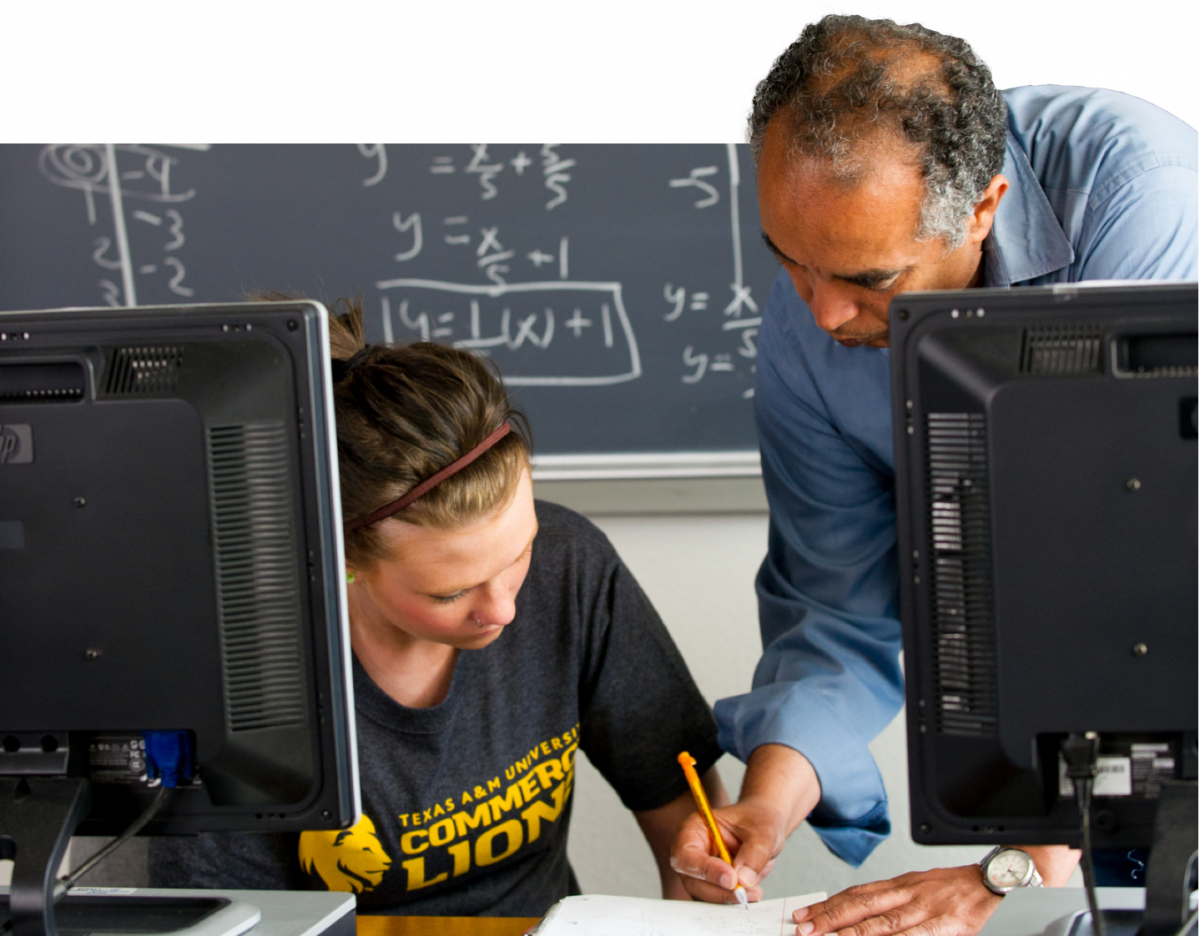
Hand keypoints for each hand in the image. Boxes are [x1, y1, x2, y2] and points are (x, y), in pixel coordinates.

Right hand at [669, 796, 783, 902]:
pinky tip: (751, 893)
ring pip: (704, 896)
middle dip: (719, 891)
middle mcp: (693, 852)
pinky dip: (733, 902)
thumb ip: (754, 853)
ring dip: (728, 899)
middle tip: (744, 893)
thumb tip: (743, 880)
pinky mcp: (713, 886)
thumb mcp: (762, 831)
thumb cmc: (757, 820)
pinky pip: (717, 901)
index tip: (731, 879)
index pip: (687, 854)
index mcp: (694, 829)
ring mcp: (701, 872)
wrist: (764, 826)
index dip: (706, 869)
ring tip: (754, 891)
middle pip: (692, 881)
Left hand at [792, 866, 1001, 935]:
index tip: (804, 914)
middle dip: (829, 918)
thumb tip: (864, 920)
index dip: (828, 906)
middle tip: (802, 928)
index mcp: (903, 885)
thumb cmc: (964, 891)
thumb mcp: (926, 891)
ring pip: (882, 923)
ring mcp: (927, 909)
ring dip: (851, 934)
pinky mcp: (947, 925)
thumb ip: (897, 904)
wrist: (1003, 884)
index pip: (857, 894)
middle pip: (861, 906)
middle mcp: (910, 893)